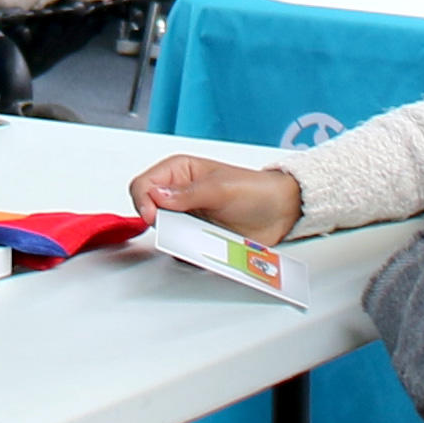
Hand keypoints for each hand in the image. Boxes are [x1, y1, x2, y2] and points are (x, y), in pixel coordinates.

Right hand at [128, 154, 301, 243]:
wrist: (280, 211)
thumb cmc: (255, 190)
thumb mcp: (221, 188)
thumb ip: (188, 193)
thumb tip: (157, 195)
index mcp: (179, 171)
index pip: (143, 185)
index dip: (144, 202)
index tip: (155, 217)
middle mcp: (178, 193)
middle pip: (149, 210)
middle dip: (160, 223)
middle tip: (178, 228)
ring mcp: (187, 215)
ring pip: (164, 232)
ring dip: (176, 238)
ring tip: (198, 237)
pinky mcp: (196, 234)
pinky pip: (181, 248)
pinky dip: (189, 251)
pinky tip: (204, 247)